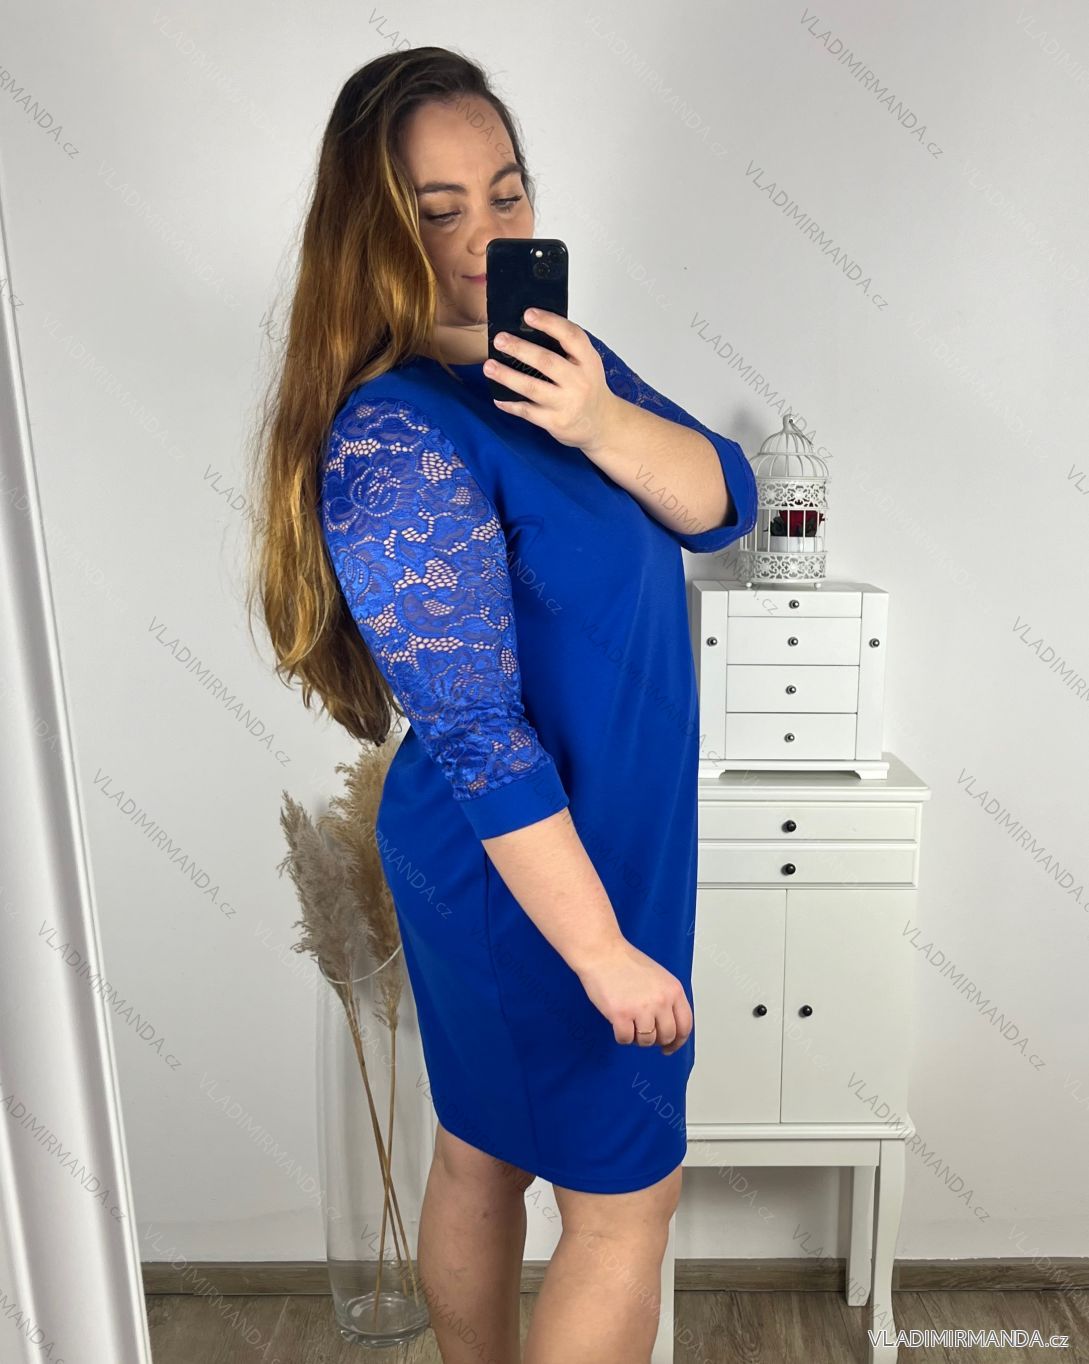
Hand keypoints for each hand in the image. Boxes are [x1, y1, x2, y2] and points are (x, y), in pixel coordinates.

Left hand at [484, 309, 620, 452]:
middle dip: (519, 348)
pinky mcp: (555, 422)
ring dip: (507, 376)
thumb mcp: (587, 364)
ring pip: (532, 387)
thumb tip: (528, 327)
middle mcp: (579, 381)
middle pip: (546, 361)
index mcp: (588, 361)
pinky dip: (510, 404)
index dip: (549, 322)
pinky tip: (498, 398)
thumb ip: (566, 349)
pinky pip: (527, 411)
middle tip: (499, 339)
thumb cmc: (588, 388)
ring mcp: (567, 403)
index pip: (571, 336)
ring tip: (489, 366)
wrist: (601, 424)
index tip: (528, 314)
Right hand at [573, 936, 692, 1054]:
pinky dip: (621, 1036)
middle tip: (644, 1032)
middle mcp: (661, 1001)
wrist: (602, 952)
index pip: (685, 1025)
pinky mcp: (621, 1015)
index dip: (678, 1040)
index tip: (670, 1046)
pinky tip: (618, 1023)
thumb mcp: (659, 977)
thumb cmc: (625, 962)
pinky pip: (626, 1039)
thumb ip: (668, 1000)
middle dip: (656, 1040)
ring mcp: (641, 1009)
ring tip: (629, 1022)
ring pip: (647, 1041)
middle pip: (667, 1036)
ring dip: (637, 1037)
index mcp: (673, 990)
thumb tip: (669, 1026)